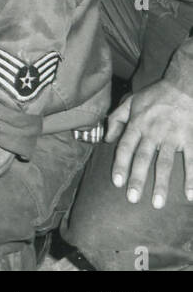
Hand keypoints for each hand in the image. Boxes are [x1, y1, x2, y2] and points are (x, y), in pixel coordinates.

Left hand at [105, 77, 192, 207]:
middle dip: (137, 180)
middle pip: (143, 159)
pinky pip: (191, 161)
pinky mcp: (190, 139)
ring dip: (162, 184)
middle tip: (133, 199)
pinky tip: (190, 195)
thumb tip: (107, 139)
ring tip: (157, 203)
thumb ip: (116, 119)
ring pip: (165, 164)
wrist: (183, 88)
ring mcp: (173, 137)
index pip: (125, 148)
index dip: (120, 165)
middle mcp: (153, 133)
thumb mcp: (130, 102)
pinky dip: (191, 178)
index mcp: (137, 125)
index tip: (116, 182)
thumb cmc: (155, 96)